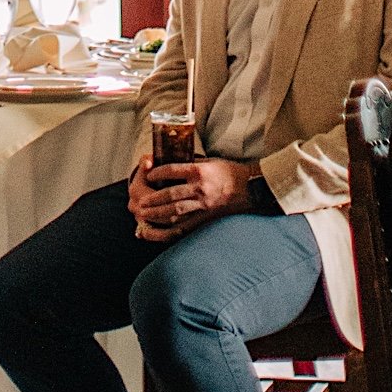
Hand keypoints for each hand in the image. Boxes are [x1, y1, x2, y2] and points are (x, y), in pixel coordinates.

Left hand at [129, 156, 254, 241]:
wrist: (251, 188)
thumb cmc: (230, 172)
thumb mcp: (210, 161)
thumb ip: (191, 164)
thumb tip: (173, 163)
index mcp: (200, 171)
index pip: (172, 171)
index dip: (158, 173)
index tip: (149, 175)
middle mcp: (200, 189)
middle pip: (170, 195)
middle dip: (153, 199)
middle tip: (141, 202)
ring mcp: (204, 205)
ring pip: (176, 212)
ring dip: (158, 214)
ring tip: (146, 215)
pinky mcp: (207, 217)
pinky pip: (186, 225)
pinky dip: (172, 228)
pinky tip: (161, 230)